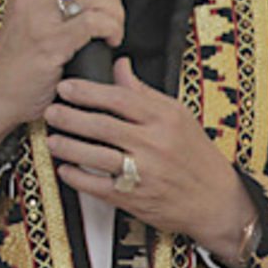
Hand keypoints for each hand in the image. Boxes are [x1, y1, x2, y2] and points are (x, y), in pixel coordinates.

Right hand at [0, 0, 121, 147]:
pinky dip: (112, 28)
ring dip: (115, 11)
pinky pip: (94, 22)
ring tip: (113, 29)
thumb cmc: (15, 65)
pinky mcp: (51, 45)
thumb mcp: (23, 20)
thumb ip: (47, 1)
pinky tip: (110, 40)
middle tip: (112, 6)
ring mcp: (38, 21)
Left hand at [44, 58, 255, 259]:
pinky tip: (65, 169)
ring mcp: (144, 173)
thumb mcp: (178, 115)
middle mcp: (154, 145)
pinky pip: (99, 186)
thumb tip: (120, 66)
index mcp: (164, 119)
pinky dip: (78, 178)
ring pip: (97, 157)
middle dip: (70, 117)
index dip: (88, 91)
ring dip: (69, 147)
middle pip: (103, 126)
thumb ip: (144, 92)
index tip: (66, 87)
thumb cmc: (196, 155)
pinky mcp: (136, 198)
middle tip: (51, 111)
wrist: (216, 201)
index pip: (119, 99)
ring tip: (52, 139)